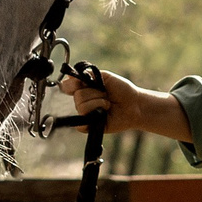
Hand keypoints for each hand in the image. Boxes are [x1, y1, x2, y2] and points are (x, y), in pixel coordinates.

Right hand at [58, 69, 186, 139]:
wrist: (134, 105)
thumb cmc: (122, 90)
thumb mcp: (105, 76)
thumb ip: (88, 74)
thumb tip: (69, 77)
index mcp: (84, 88)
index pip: (67, 86)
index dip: (72, 85)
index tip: (82, 83)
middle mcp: (82, 101)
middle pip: (77, 96)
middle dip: (95, 94)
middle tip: (106, 95)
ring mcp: (85, 114)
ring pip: (82, 107)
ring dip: (99, 104)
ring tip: (108, 105)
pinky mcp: (89, 126)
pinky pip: (81, 125)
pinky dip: (91, 118)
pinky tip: (102, 115)